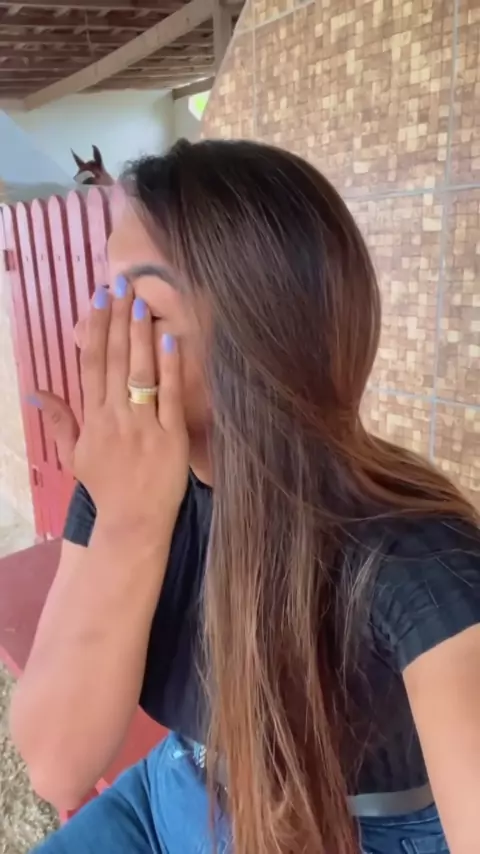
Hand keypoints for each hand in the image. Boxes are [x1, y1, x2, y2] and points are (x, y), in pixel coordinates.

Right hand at [29, 278, 188, 536]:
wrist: (133, 522)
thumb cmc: (105, 488)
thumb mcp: (74, 455)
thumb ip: (59, 419)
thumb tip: (35, 390)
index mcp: (92, 419)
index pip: (91, 365)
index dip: (94, 329)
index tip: (98, 299)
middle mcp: (115, 418)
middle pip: (115, 361)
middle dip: (117, 320)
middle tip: (122, 284)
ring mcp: (144, 427)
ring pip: (140, 373)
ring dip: (139, 335)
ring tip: (141, 302)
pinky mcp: (171, 438)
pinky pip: (169, 397)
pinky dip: (169, 368)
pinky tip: (169, 339)